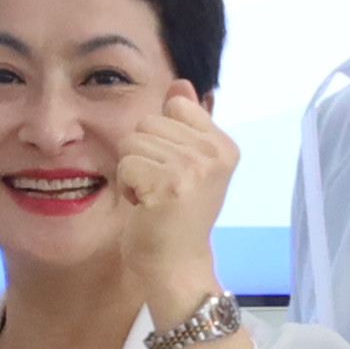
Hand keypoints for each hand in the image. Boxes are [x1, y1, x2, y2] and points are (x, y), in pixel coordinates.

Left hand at [104, 83, 244, 333]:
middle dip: (144, 155)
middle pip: (148, 123)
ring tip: (153, 197)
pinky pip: (125, 164)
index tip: (173, 170)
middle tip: (161, 188)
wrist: (176, 266)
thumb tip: (180, 83)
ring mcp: (192, 168)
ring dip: (133, 171)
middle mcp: (213, 153)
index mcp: (224, 145)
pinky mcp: (168, 185)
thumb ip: (186, 122)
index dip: (161, 137)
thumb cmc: (178, 216)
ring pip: (132, 142)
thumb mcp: (189, 164)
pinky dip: (127, 186)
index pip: (175, 106)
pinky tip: (144, 206)